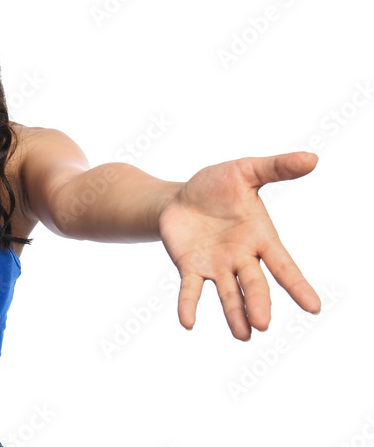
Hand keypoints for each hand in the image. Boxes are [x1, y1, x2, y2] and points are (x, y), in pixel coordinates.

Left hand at [157, 152, 320, 340]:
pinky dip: (189, 305)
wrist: (179, 197)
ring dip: (233, 313)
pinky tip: (187, 322)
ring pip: (227, 293)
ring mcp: (215, 266)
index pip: (282, 265)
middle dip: (258, 303)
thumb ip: (276, 168)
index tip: (313, 307)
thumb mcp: (246, 171)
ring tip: (242, 335)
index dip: (297, 285)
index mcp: (260, 237)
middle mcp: (241, 258)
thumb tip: (312, 158)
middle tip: (262, 324)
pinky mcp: (190, 267)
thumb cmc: (217, 186)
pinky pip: (190, 289)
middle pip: (253, 284)